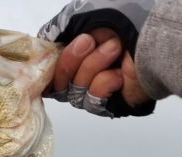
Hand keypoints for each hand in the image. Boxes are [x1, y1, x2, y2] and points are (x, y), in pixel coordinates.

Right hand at [38, 0, 156, 117]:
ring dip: (94, 65)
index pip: (49, 69)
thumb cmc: (126, 20)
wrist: (153, 37)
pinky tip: (121, 73)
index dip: (48, 65)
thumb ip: (59, 28)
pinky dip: (106, 82)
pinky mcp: (106, 104)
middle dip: (71, 60)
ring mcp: (94, 90)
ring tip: (116, 49)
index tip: (50, 54)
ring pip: (74, 90)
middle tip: (90, 40)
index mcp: (75, 54)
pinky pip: (92, 98)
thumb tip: (42, 40)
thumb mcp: (84, 13)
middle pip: (57, 83)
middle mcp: (82, 73)